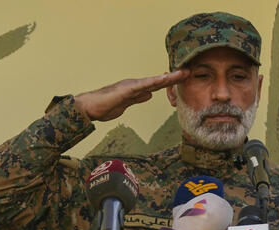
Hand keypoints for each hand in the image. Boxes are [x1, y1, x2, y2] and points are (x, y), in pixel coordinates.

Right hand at [74, 69, 188, 121]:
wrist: (89, 108)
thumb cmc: (105, 106)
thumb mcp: (127, 104)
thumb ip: (138, 98)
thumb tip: (150, 95)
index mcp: (137, 89)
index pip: (157, 85)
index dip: (171, 82)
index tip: (184, 78)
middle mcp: (135, 84)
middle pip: (159, 80)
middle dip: (174, 77)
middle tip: (189, 71)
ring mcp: (131, 86)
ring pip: (153, 81)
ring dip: (168, 78)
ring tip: (182, 73)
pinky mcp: (126, 90)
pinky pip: (142, 86)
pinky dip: (153, 82)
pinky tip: (163, 80)